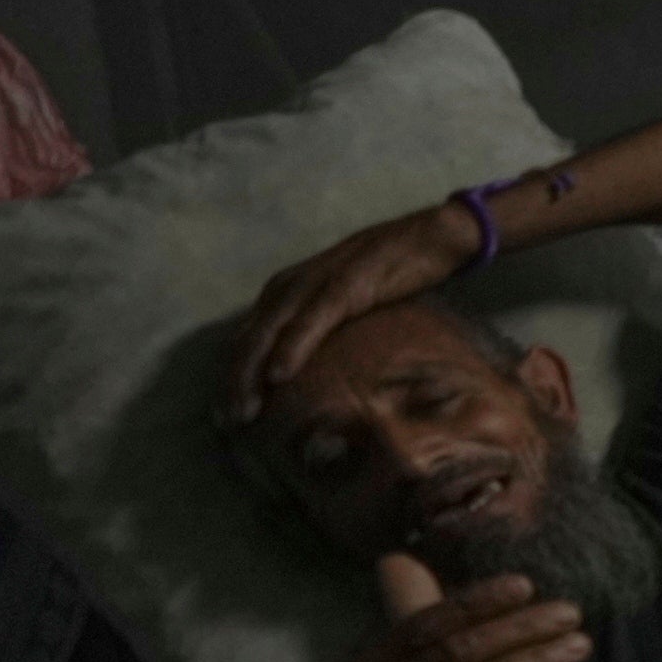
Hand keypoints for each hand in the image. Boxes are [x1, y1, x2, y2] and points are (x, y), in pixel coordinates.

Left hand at [231, 199, 483, 417]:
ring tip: (245, 411)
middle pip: (248, 341)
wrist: (430, 238)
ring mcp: (312, 284)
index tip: (232, 415)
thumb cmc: (390, 277)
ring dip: (251, 375)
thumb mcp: (344, 308)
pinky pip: (309, 322)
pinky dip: (290, 349)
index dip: (234, 377)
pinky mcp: (342, 286)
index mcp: (284, 292)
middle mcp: (288, 287)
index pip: (246, 340)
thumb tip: (315, 375)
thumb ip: (322, 331)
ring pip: (268, 333)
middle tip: (231, 424)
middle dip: (235, 384)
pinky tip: (278, 375)